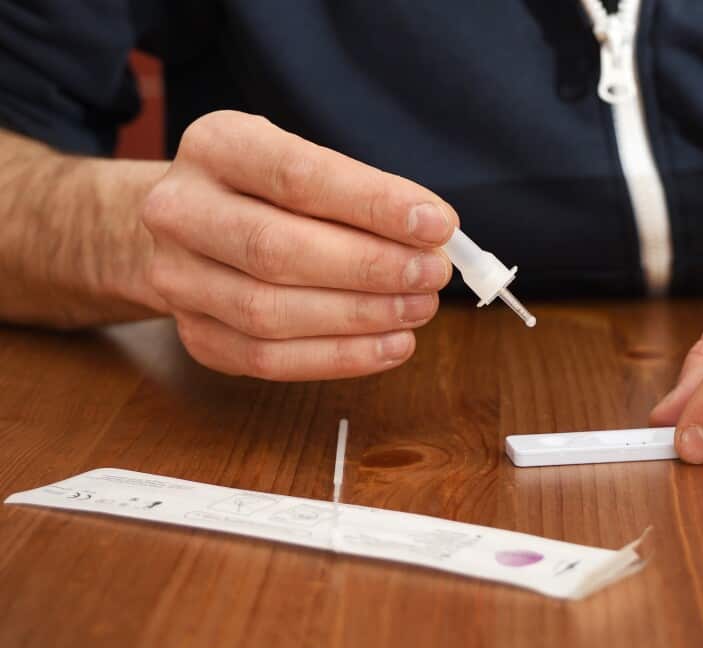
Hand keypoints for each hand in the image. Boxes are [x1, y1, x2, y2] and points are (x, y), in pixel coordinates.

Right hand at [141, 111, 456, 379]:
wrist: (186, 228)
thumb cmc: (268, 192)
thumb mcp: (305, 163)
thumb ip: (361, 195)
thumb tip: (433, 238)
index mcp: (215, 146)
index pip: (298, 176)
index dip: (374, 204)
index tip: (437, 225)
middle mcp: (180, 210)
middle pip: (277, 249)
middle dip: (369, 267)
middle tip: (433, 274)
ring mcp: (178, 278)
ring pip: (269, 311)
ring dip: (359, 316)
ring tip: (419, 308)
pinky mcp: (196, 334)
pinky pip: (268, 359)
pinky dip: (339, 357)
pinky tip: (392, 345)